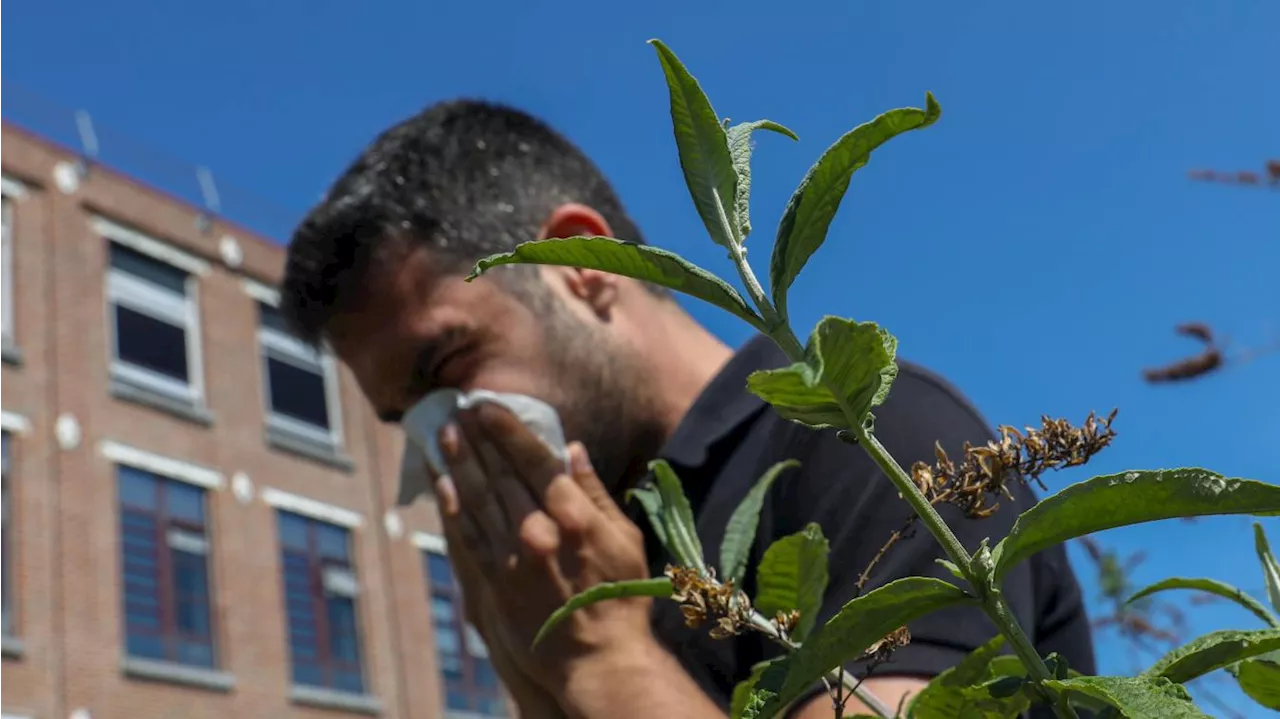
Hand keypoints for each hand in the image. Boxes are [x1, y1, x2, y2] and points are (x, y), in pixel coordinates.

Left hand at [435, 402, 656, 694]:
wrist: (599, 657)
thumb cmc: (621, 595)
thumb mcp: (624, 537)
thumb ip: (596, 491)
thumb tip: (573, 449)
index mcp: (573, 515)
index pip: (533, 460)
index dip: (507, 430)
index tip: (486, 405)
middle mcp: (538, 529)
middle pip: (501, 474)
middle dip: (477, 439)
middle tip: (458, 411)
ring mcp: (512, 555)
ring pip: (479, 499)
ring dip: (460, 464)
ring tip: (444, 436)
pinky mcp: (495, 581)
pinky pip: (469, 536)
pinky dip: (454, 508)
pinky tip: (444, 485)